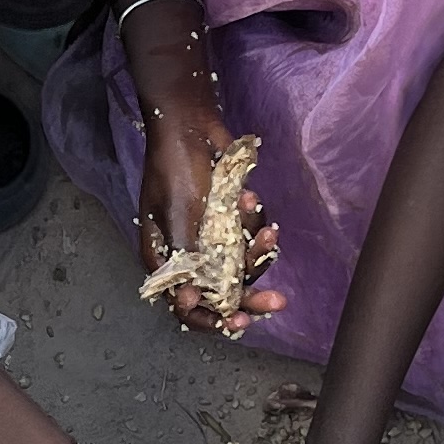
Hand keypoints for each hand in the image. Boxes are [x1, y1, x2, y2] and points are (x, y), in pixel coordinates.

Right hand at [135, 108, 283, 340]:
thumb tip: (187, 303)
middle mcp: (186, 252)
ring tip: (268, 232)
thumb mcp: (179, 217)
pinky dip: (253, 220)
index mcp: (164, 258)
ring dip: (257, 249)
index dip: (210, 317)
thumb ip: (186, 260)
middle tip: (278, 302)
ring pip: (239, 262)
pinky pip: (247, 233)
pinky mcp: (227, 218)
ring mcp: (208, 235)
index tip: (239, 321)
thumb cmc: (175, 168)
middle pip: (219, 290)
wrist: (188, 122)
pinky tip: (249, 196)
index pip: (184, 304)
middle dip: (250, 294)